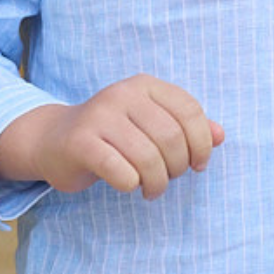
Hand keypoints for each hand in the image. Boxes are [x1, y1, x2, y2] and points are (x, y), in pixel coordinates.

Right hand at [0, 76, 222, 198]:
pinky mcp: (81, 143)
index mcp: (144, 85)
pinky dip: (131, 185)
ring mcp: (99, 116)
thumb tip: (221, 135)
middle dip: (177, 168)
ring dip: (156, 183)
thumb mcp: (151, 125)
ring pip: (149, 159)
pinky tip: (127, 185)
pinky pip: (122, 172)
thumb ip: (187, 128)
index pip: (190, 112)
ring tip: (151, 189)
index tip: (197, 165)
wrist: (53, 140)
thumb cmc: (112, 136)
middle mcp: (122, 94)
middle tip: (166, 179)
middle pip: (172, 139)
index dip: (201, 145)